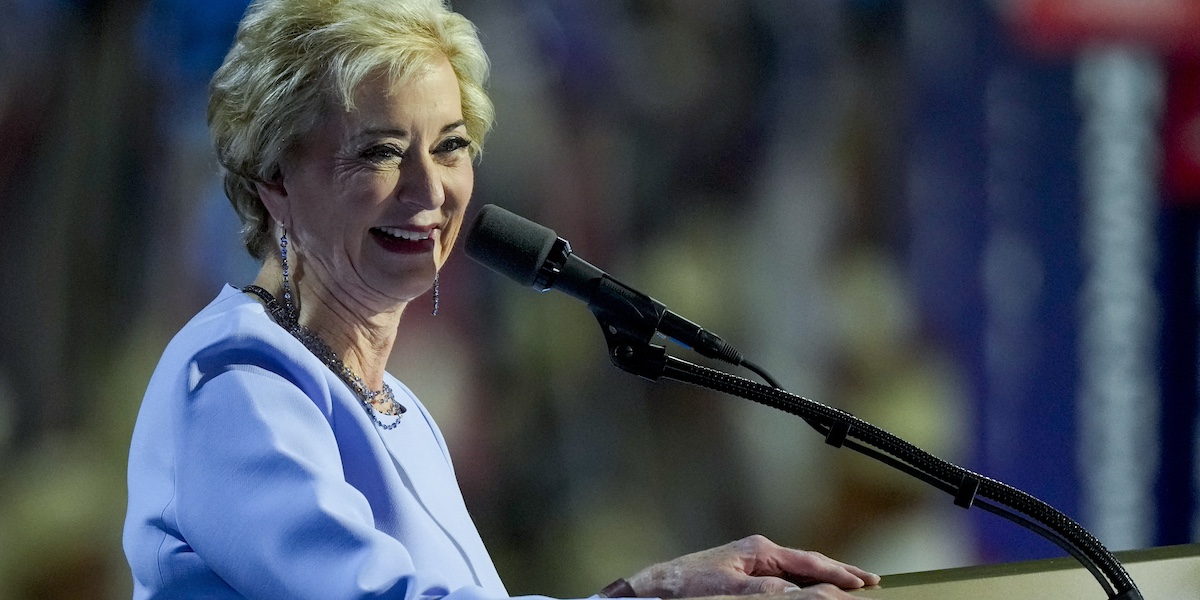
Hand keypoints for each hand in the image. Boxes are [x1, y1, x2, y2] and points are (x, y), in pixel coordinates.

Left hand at [625, 535, 879, 597]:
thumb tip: (805, 592)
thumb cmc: (687, 586)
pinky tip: (809, 592)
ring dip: (821, 581)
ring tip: (848, 586)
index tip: (866, 583)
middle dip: (838, 573)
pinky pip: (781, 582)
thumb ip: (771, 591)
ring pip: (796, 574)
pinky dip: (801, 587)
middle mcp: (758, 554)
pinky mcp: (742, 577)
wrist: (653, 590)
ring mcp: (750, 565)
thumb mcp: (732, 590)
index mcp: (759, 550)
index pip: (810, 563)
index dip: (839, 574)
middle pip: (808, 565)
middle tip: (869, 582)